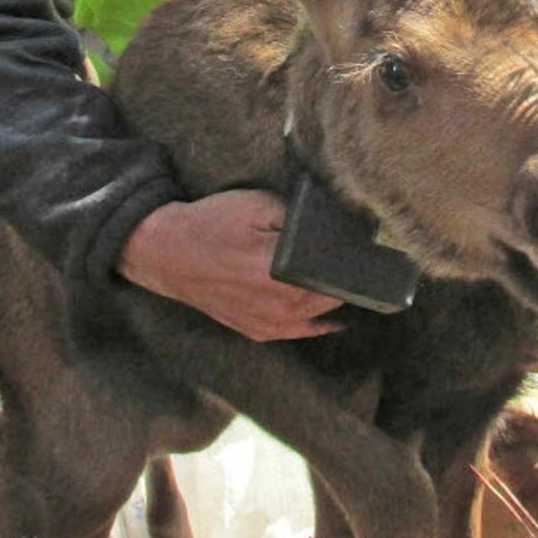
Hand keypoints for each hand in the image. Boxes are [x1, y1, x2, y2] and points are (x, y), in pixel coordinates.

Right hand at [117, 188, 342, 341]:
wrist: (168, 253)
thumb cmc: (212, 224)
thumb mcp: (258, 205)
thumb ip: (300, 218)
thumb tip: (338, 228)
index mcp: (279, 270)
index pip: (336, 271)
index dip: (357, 260)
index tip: (370, 248)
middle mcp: (277, 303)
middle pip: (333, 295)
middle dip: (349, 278)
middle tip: (362, 261)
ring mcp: (267, 322)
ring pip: (319, 314)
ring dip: (335, 298)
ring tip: (348, 280)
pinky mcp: (257, 330)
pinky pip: (299, 332)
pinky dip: (319, 324)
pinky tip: (335, 318)